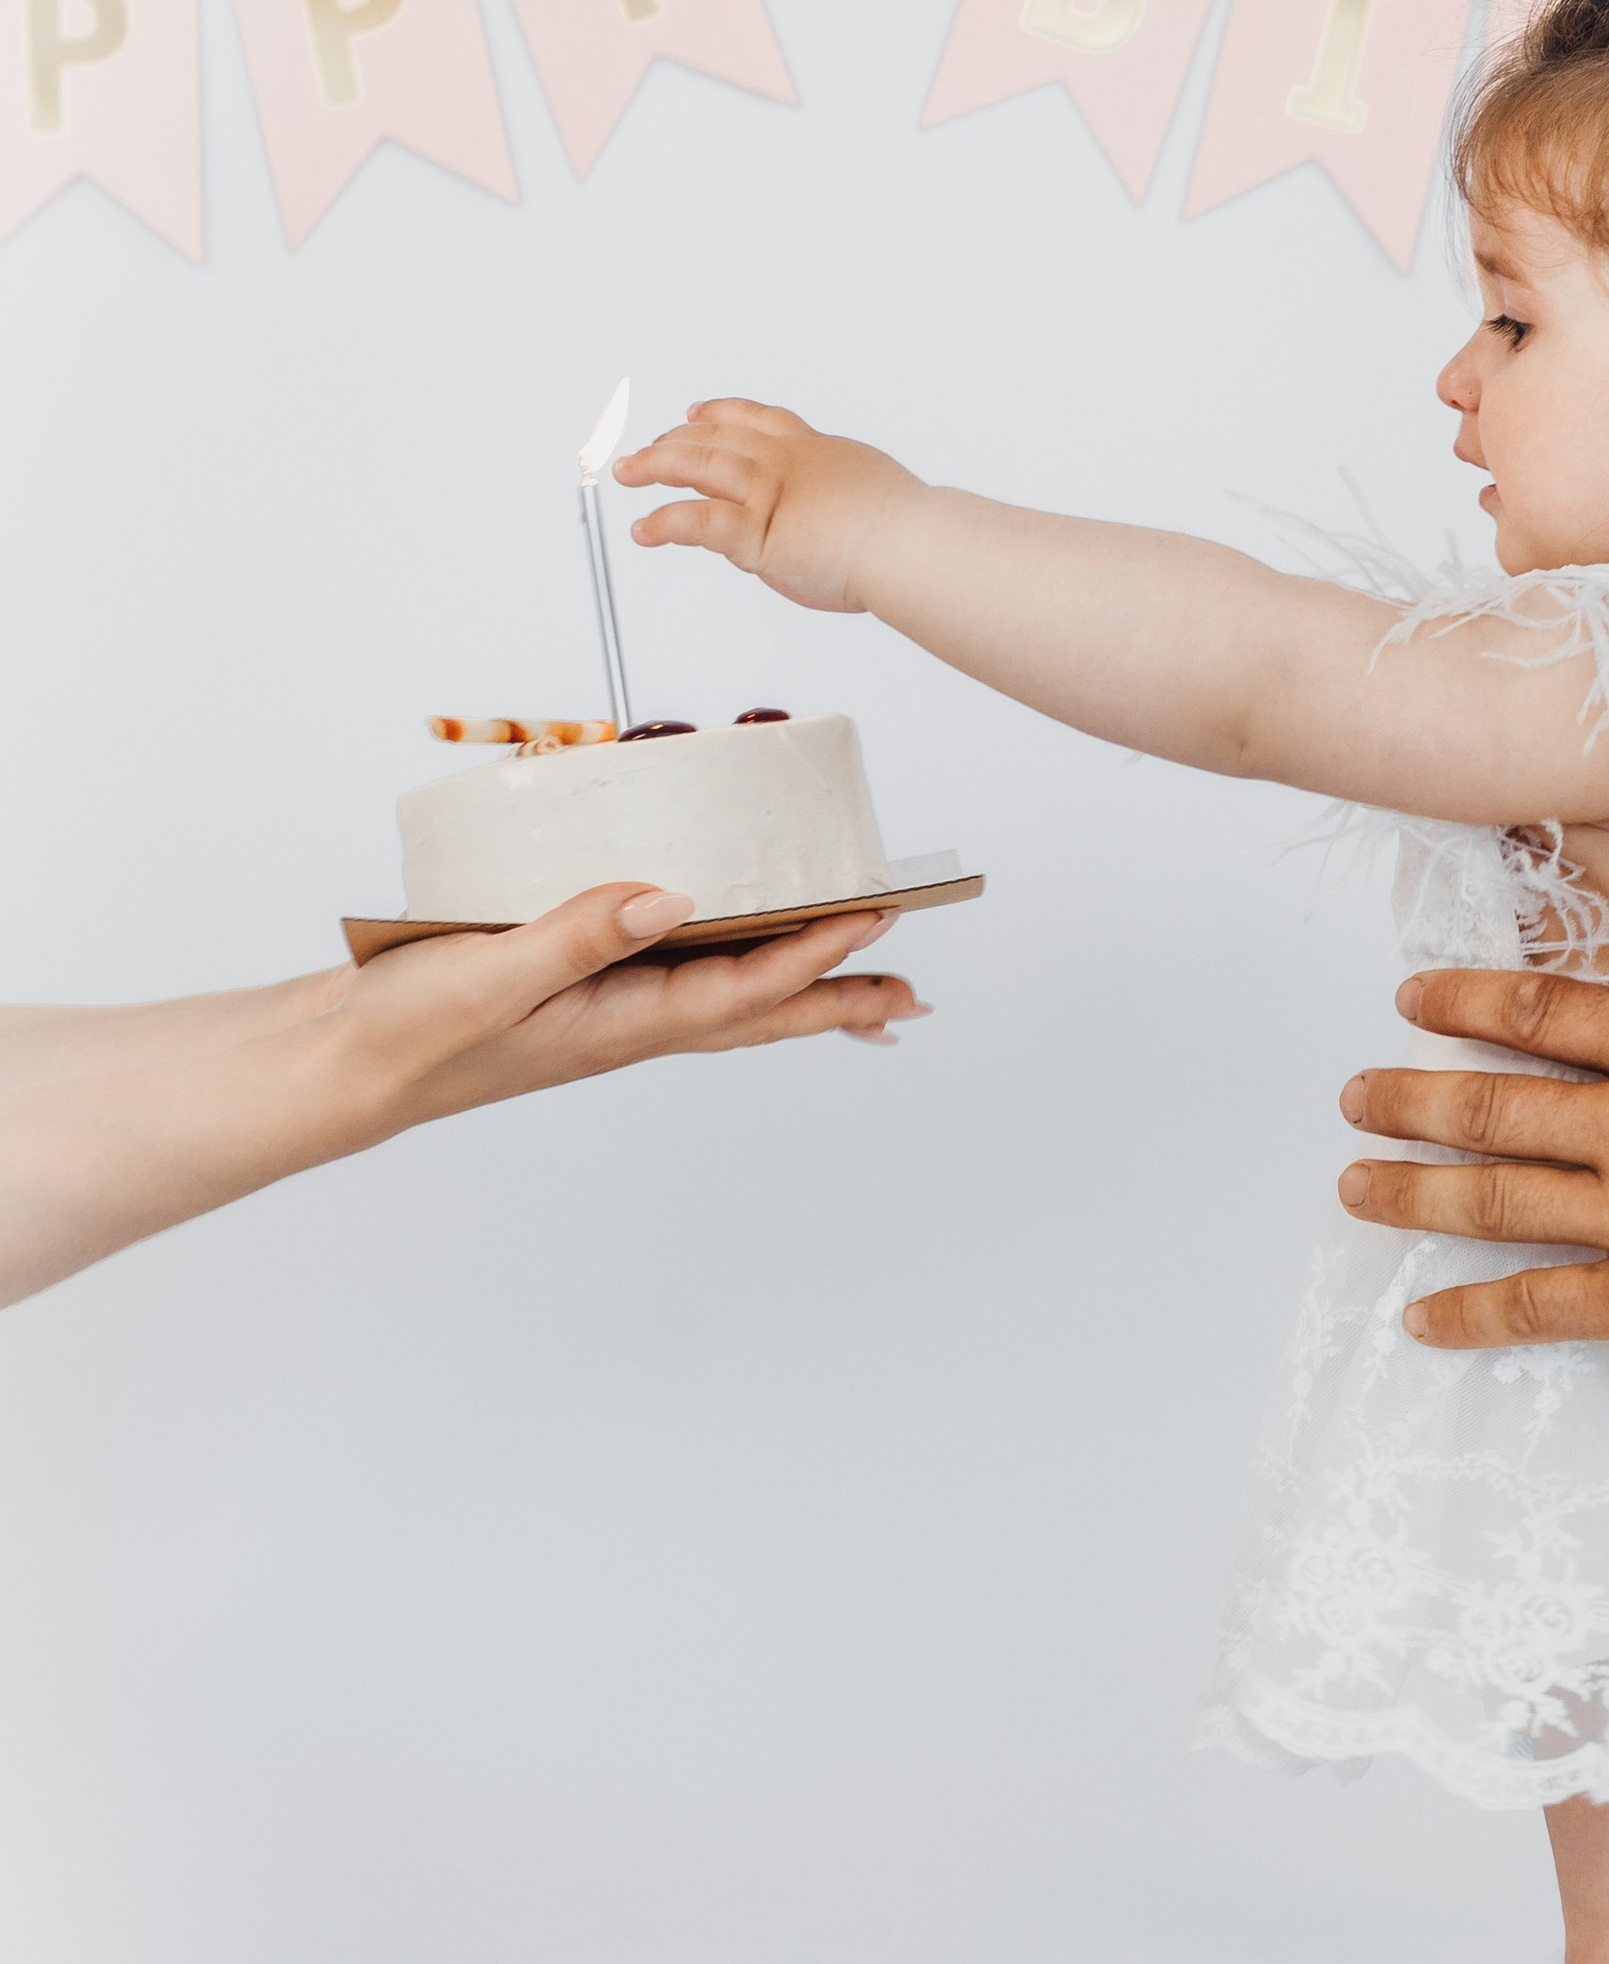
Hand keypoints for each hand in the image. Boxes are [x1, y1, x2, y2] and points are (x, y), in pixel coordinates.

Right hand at [321, 882, 925, 1136]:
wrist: (340, 1065)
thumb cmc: (404, 1032)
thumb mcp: (488, 977)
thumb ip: (578, 935)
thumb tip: (672, 899)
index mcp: (616, 1024)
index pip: (738, 990)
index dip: (812, 954)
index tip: (874, 919)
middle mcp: (624, 1022)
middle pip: (756, 1010)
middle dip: (837, 999)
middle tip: (912, 996)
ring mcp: (602, 1012)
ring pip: (723, 995)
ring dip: (795, 985)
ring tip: (859, 982)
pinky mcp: (573, 990)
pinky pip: (674, 976)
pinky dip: (725, 963)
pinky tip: (729, 950)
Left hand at [615, 398, 921, 615]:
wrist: (911, 546)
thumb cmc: (906, 532)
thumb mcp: (869, 492)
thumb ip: (834, 498)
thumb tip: (820, 518)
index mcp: (815, 450)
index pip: (757, 420)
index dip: (720, 413)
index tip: (698, 413)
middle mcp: (784, 461)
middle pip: (715, 435)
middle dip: (674, 440)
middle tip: (646, 449)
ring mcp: (767, 492)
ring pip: (695, 465)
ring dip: (654, 466)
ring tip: (627, 473)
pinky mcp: (754, 532)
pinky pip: (695, 521)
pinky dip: (663, 522)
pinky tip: (644, 529)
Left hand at [1333, 936, 1608, 1371]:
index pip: (1548, 1013)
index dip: (1470, 1003)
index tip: (1412, 999)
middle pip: (1495, 1106)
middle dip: (1413, 1100)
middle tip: (1354, 1097)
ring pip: (1495, 1200)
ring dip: (1415, 1194)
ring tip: (1353, 1189)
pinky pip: (1539, 1308)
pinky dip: (1471, 1317)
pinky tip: (1419, 1322)